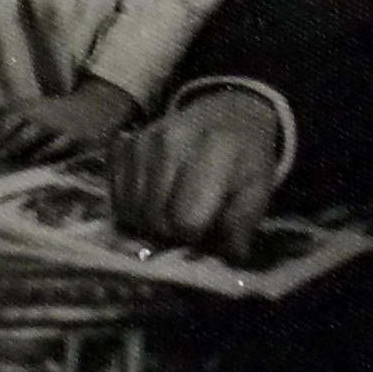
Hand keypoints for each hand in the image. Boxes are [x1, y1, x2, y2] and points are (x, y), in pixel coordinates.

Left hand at [0, 81, 138, 164]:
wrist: (95, 108)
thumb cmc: (55, 116)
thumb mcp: (32, 113)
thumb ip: (9, 126)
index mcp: (27, 108)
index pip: (0, 121)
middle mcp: (39, 114)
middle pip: (12, 127)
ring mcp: (56, 125)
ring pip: (31, 135)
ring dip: (14, 147)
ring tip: (0, 159)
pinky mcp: (73, 137)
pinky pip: (56, 146)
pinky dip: (43, 154)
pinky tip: (32, 162)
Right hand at [109, 90, 283, 264]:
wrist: (226, 113)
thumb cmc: (244, 158)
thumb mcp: (257, 190)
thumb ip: (241, 225)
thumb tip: (227, 259)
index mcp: (212, 153)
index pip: (186, 218)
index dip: (194, 235)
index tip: (204, 229)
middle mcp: (171, 143)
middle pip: (154, 216)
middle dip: (169, 231)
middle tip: (186, 223)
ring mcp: (144, 141)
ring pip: (130, 209)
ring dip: (147, 221)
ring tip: (169, 212)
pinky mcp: (127, 143)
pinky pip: (115, 193)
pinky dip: (130, 205)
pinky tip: (152, 199)